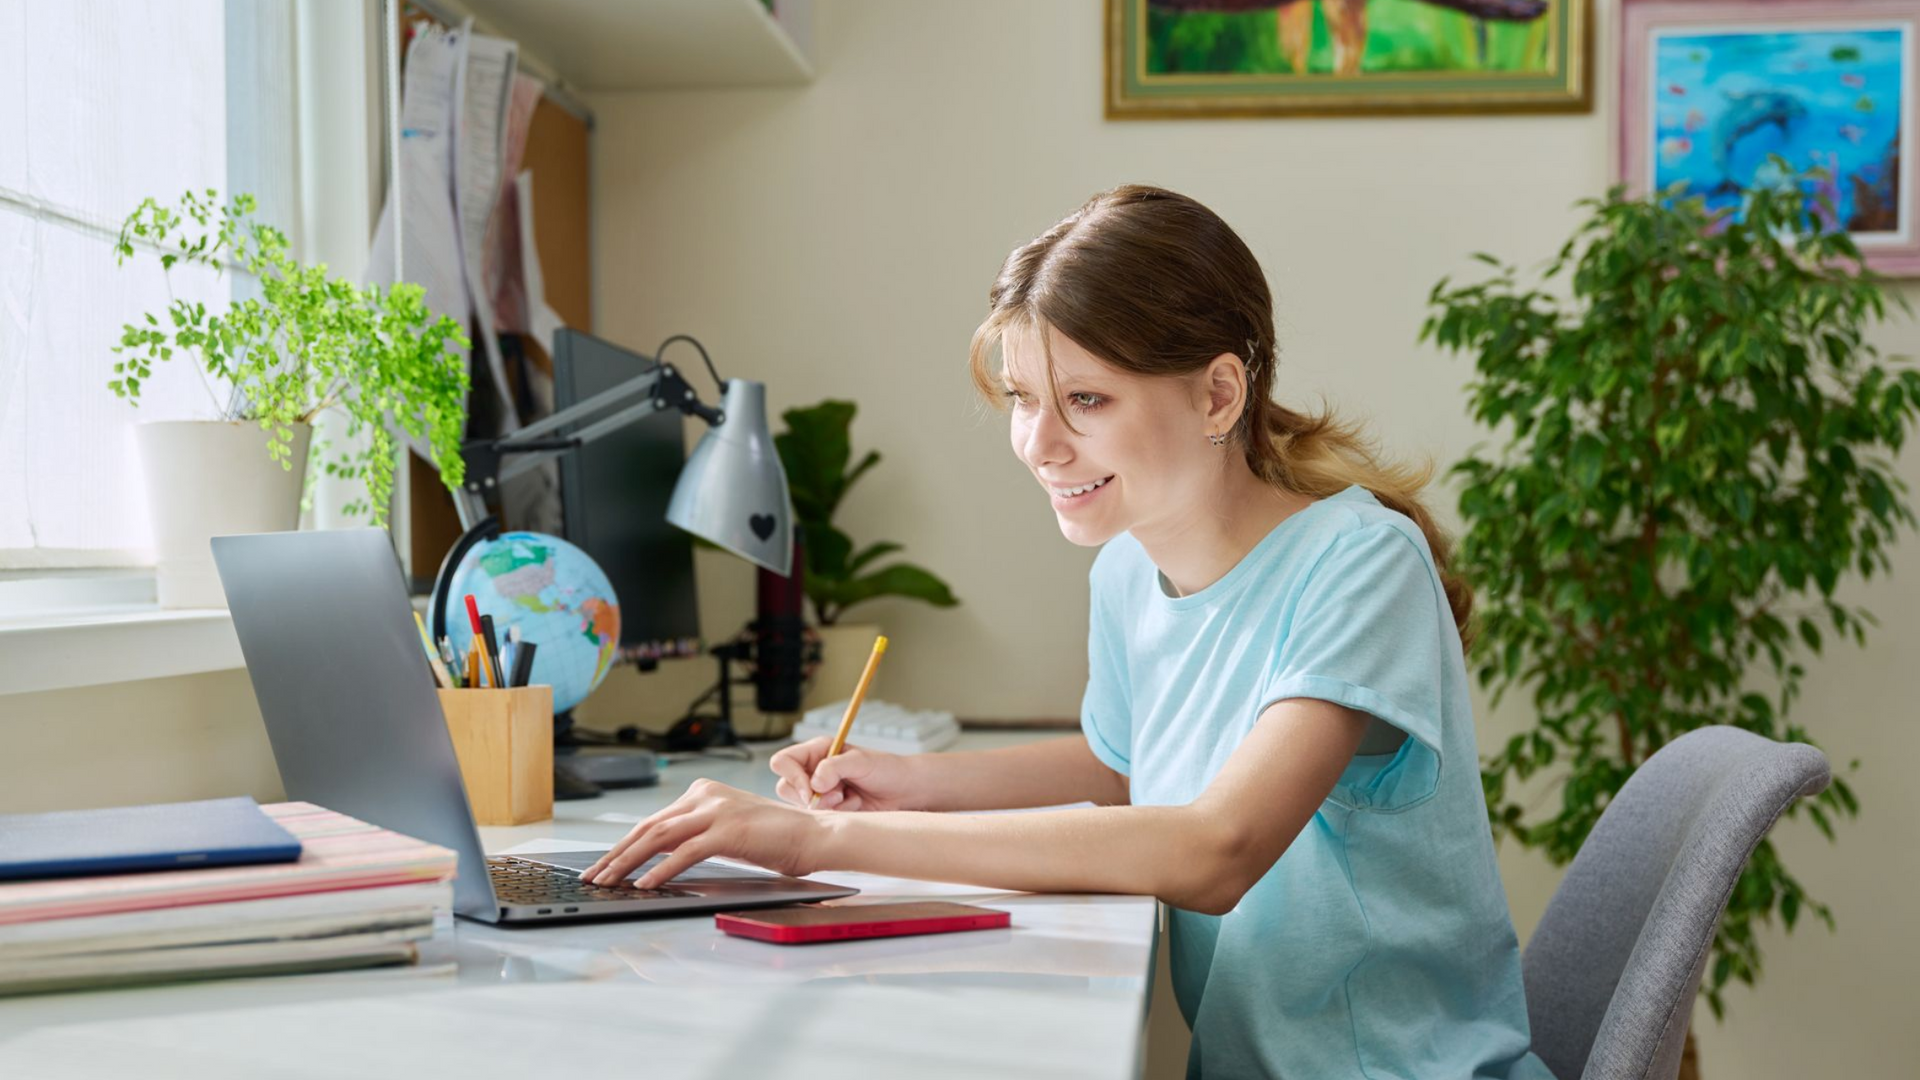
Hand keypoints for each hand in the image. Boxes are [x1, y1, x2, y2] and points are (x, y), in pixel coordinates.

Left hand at [580, 779, 827, 888]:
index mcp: (703, 793)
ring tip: (608, 882)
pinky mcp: (729, 830)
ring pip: (658, 837)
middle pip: (648, 827)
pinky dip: (660, 870)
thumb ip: (697, 836)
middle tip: (593, 876)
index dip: (623, 845)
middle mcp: (706, 796)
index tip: (603, 864)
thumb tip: (660, 859)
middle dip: (616, 854)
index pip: (653, 821)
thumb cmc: (776, 839)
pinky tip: (645, 885)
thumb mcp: (728, 832)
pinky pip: (685, 852)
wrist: (815, 835)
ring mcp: (717, 810)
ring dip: (628, 862)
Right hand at [769, 737, 920, 810]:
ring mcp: (820, 792)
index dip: (792, 777)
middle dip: (810, 797)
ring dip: (826, 806)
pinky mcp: (829, 810)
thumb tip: (814, 782)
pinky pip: (818, 819)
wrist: (906, 791)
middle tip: (838, 795)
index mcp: (817, 752)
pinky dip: (838, 815)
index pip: (783, 761)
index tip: (811, 790)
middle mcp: (814, 771)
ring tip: (849, 798)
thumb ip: (834, 767)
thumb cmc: (887, 769)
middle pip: (786, 787)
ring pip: (801, 806)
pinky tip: (855, 805)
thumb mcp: (861, 761)